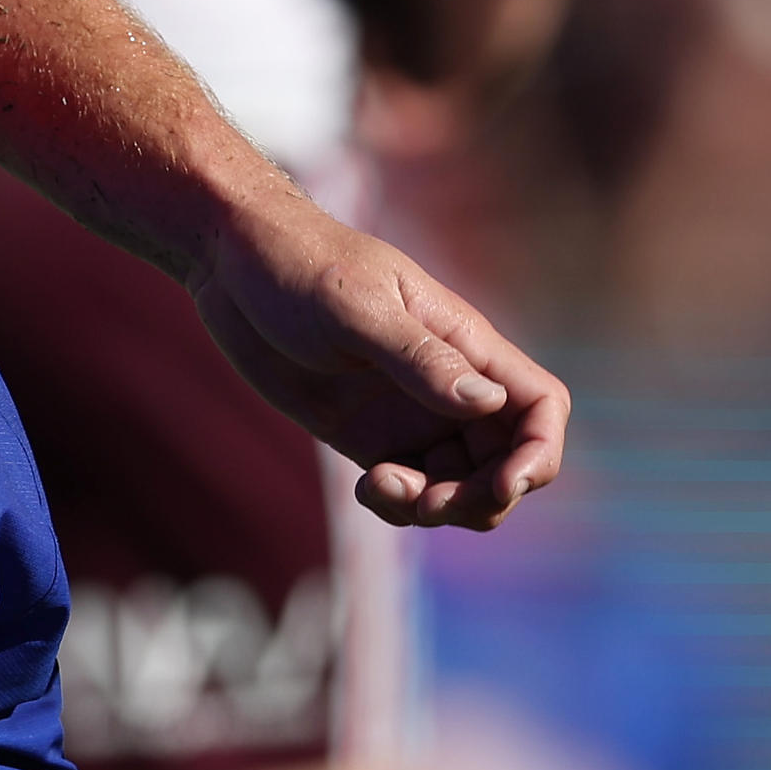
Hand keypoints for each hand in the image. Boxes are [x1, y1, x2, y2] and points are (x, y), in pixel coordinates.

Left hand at [186, 191, 569, 529]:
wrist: (230, 261)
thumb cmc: (296, 263)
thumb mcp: (355, 306)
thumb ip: (418, 357)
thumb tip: (488, 403)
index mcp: (462, 342)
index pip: (539, 404)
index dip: (539, 451)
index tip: (504, 484)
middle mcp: (446, 383)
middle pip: (507, 460)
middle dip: (483, 497)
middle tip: (425, 500)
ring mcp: (409, 412)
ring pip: (461, 485)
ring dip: (440, 508)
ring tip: (382, 488)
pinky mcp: (367, 436)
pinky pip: (410, 489)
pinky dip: (402, 505)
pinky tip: (366, 490)